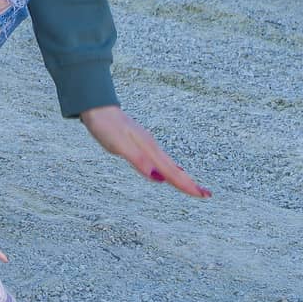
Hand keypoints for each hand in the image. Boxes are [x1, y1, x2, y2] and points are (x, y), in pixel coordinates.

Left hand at [81, 105, 211, 197]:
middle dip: (189, 182)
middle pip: (173, 169)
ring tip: (191, 185)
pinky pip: (159, 159)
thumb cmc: (105, 125)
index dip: (186, 185)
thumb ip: (139, 160)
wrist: (96, 106)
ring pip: (167, 164)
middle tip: (206, 194)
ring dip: (180, 176)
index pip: (171, 172)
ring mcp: (146, 143)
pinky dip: (168, 168)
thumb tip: (158, 178)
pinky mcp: (140, 142)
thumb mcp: (120, 145)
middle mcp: (150, 146)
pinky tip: (168, 170)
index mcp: (148, 149)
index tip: (203, 195)